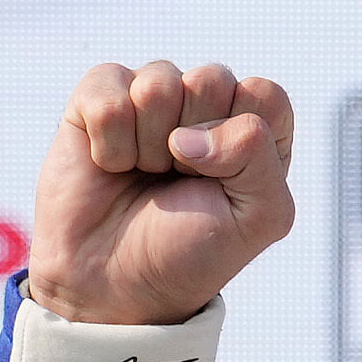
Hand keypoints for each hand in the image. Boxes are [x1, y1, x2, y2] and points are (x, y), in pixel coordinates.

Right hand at [31, 59, 297, 326]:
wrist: (113, 283)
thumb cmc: (191, 250)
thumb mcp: (259, 218)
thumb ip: (258, 160)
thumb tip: (189, 134)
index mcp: (256, 128)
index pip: (263, 94)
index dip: (239, 140)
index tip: (223, 182)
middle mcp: (205, 104)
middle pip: (211, 78)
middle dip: (193, 142)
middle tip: (178, 179)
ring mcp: (150, 97)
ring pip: (158, 82)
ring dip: (149, 145)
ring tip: (144, 174)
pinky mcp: (97, 98)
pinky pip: (106, 92)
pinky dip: (109, 142)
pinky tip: (110, 166)